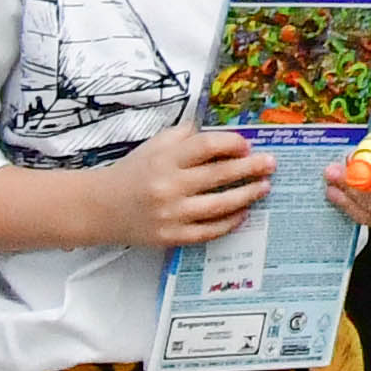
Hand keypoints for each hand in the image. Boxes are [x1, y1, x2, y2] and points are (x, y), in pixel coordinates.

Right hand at [105, 129, 276, 247]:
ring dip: (246, 196)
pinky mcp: (170, 237)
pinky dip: (228, 223)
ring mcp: (170, 214)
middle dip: (251, 169)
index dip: (233, 144)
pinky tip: (243, 214)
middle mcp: (169, 186)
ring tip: (264, 188)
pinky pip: (207, 232)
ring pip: (219, 205)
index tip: (247, 146)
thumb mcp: (154, 145)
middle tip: (271, 164)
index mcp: (165, 159)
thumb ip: (185, 135)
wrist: (99, 208)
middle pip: (219, 175)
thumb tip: (220, 132)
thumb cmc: (132, 172)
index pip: (207, 146)